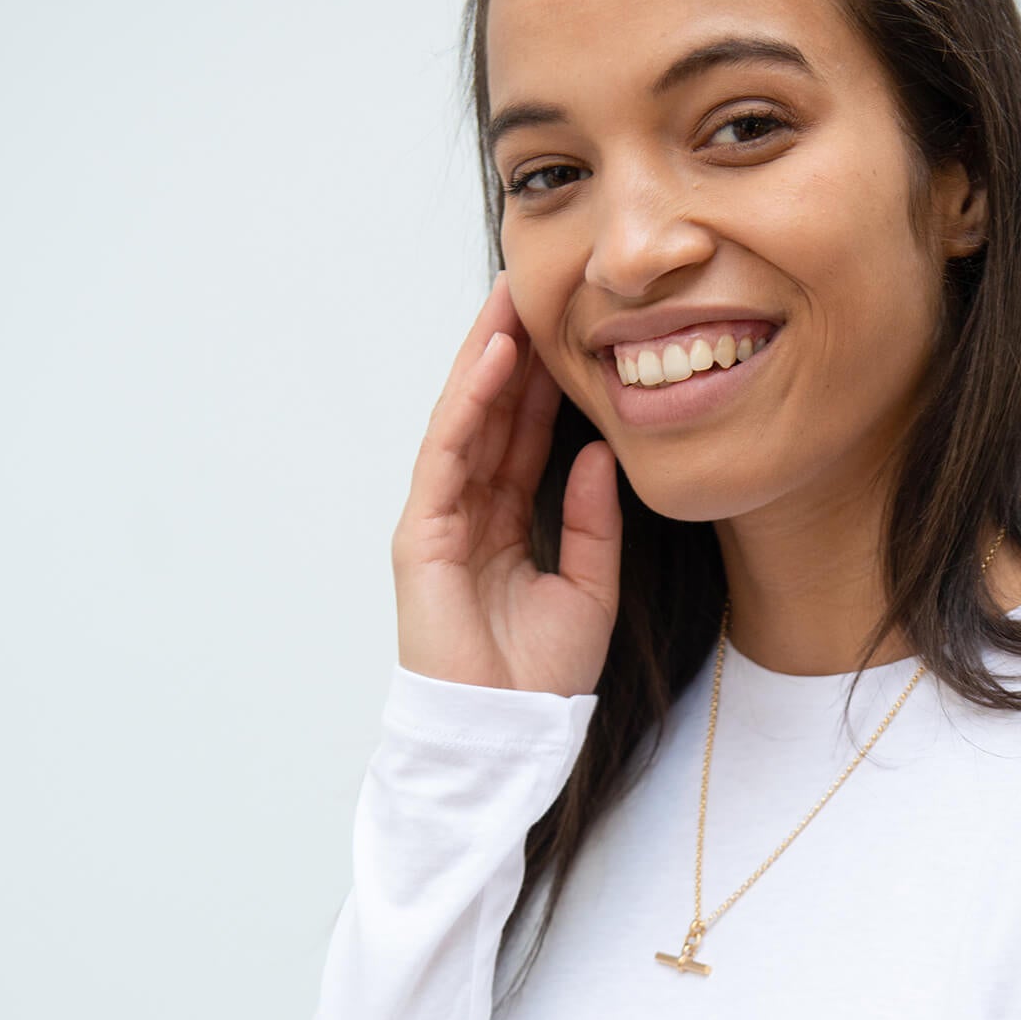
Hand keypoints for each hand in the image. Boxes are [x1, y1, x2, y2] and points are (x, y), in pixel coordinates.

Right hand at [391, 269, 621, 699]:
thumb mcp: (589, 588)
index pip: (524, 438)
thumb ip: (593, 521)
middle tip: (539, 286)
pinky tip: (496, 357)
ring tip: (514, 299)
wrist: (505, 733)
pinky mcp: (423, 534)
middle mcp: (468, 515)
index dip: (544, 384)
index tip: (573, 329)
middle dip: (513, 352)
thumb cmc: (540, 678)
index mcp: (505, 526)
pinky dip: (470, 402)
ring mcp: (441, 520)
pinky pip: (449, 452)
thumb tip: (597, 455)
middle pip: (491, 416)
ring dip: (488, 357)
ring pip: (466, 420)